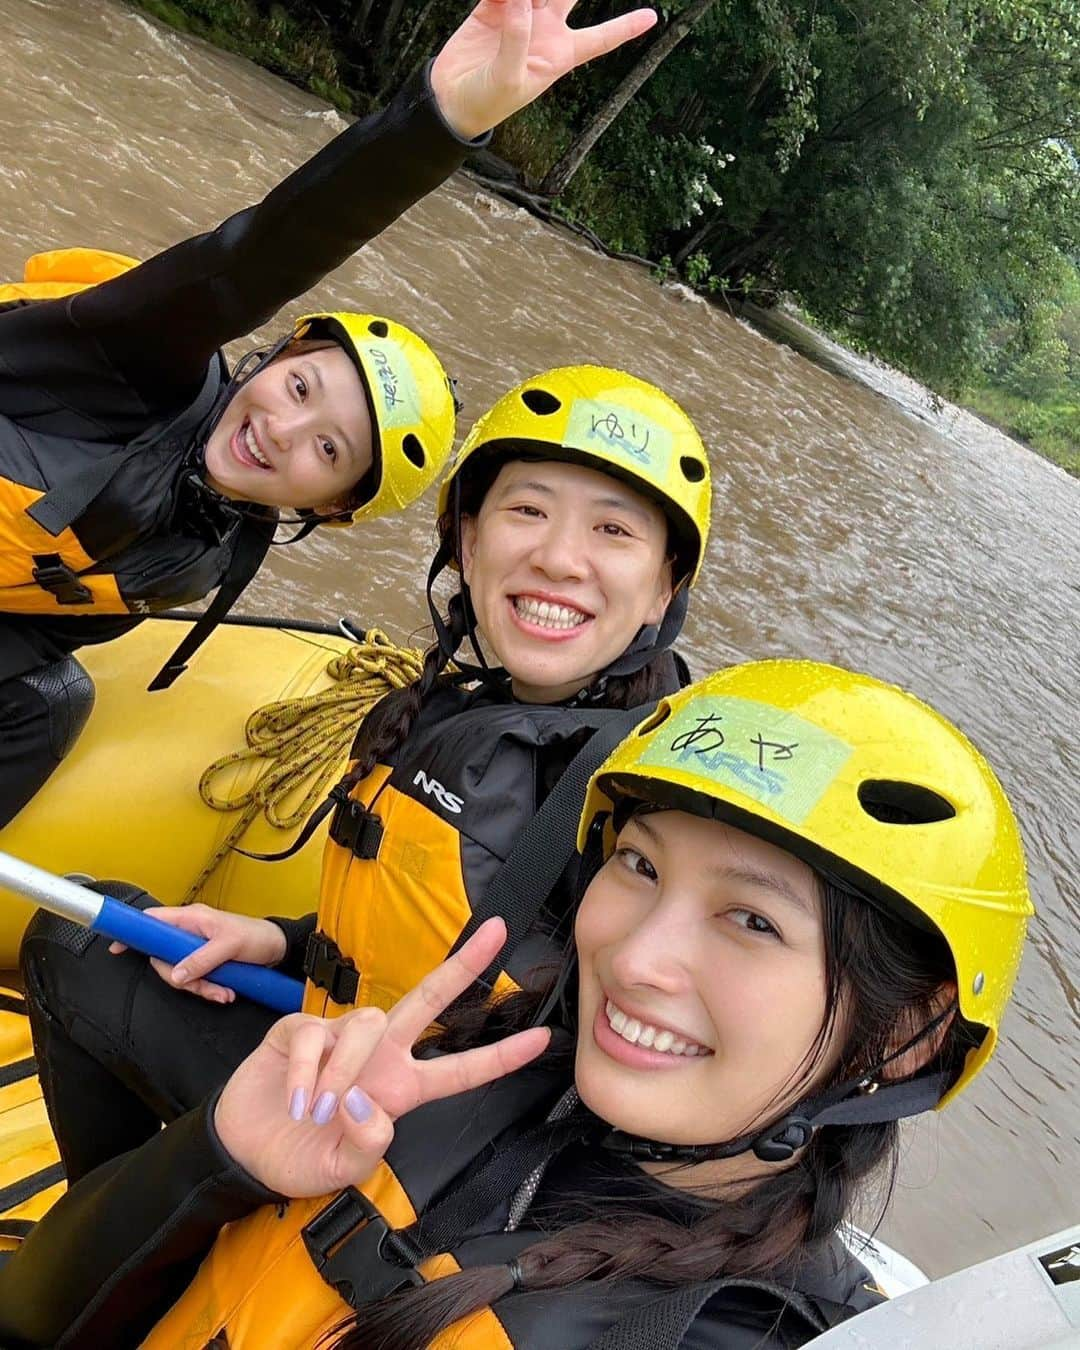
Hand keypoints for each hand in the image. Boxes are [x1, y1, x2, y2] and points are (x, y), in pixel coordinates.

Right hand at [108, 904, 286, 1002]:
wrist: (278, 949)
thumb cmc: (257, 936)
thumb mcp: (230, 946)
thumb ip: (201, 959)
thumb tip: (176, 973)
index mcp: (192, 918)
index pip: (153, 920)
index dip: (133, 932)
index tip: (117, 945)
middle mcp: (190, 932)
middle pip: (163, 959)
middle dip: (182, 978)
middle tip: (204, 985)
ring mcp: (196, 949)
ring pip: (180, 974)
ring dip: (200, 988)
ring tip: (222, 991)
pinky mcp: (206, 964)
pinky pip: (195, 981)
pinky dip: (209, 990)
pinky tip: (224, 992)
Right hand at [214, 917, 549, 1196]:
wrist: (243, 1150)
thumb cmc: (300, 1157)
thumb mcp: (338, 1173)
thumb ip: (363, 1148)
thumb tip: (367, 1103)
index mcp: (401, 1089)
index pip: (460, 1070)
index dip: (500, 1056)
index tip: (544, 1038)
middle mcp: (381, 1055)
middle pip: (430, 1000)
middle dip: (464, 965)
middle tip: (498, 931)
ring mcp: (342, 1036)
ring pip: (368, 1024)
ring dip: (344, 1070)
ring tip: (318, 1111)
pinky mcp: (301, 1028)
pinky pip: (314, 1035)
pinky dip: (308, 1071)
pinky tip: (296, 1099)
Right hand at [430, 0, 657, 139]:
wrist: (450, 100)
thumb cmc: (487, 102)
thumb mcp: (510, 79)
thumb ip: (518, 38)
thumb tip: (522, 0)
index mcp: (559, 56)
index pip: (600, 39)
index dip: (626, 27)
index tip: (652, 18)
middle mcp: (545, 31)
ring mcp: (520, 16)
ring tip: (515, 1)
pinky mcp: (492, 8)